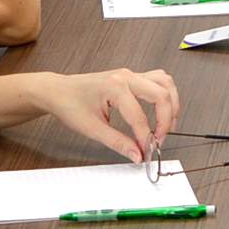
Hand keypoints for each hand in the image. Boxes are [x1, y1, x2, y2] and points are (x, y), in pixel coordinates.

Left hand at [38, 67, 180, 163]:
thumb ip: (118, 143)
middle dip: (166, 120)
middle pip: (161, 95)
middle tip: (160, 140)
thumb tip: (137, 154)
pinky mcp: (131, 76)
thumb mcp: (92, 128)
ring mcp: (130, 74)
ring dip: (171, 104)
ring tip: (167, 124)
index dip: (146, 138)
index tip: (147, 152)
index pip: (140, 117)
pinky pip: (158, 79)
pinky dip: (165, 94)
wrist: (57, 91)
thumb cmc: (69, 104)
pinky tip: (161, 110)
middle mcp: (126, 77)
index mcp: (115, 87)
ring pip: (165, 83)